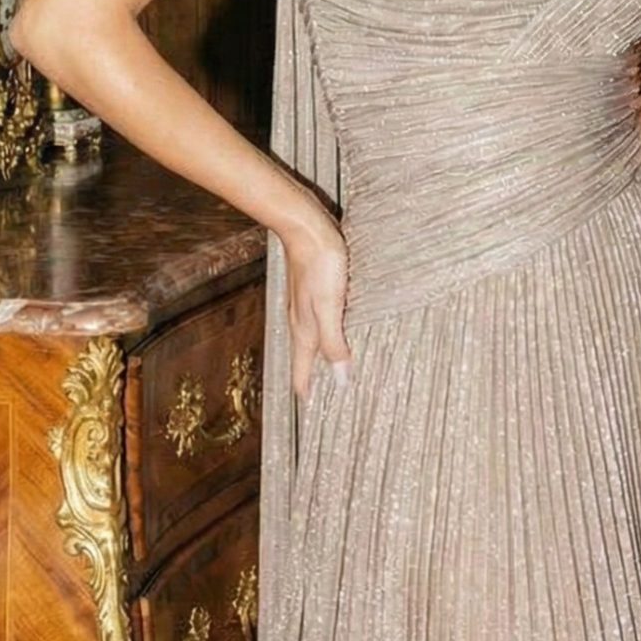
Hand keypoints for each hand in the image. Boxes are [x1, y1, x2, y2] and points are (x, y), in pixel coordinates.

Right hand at [280, 199, 351, 400]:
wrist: (304, 226)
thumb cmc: (318, 264)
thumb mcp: (329, 306)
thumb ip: (334, 342)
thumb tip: (340, 379)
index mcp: (304, 330)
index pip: (300, 371)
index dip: (306, 393)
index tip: (312, 414)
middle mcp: (301, 321)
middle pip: (305, 359)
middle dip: (312, 380)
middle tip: (323, 402)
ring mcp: (306, 306)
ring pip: (311, 341)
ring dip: (319, 359)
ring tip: (331, 374)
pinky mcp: (314, 291)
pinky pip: (319, 323)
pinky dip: (326, 336)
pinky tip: (337, 333)